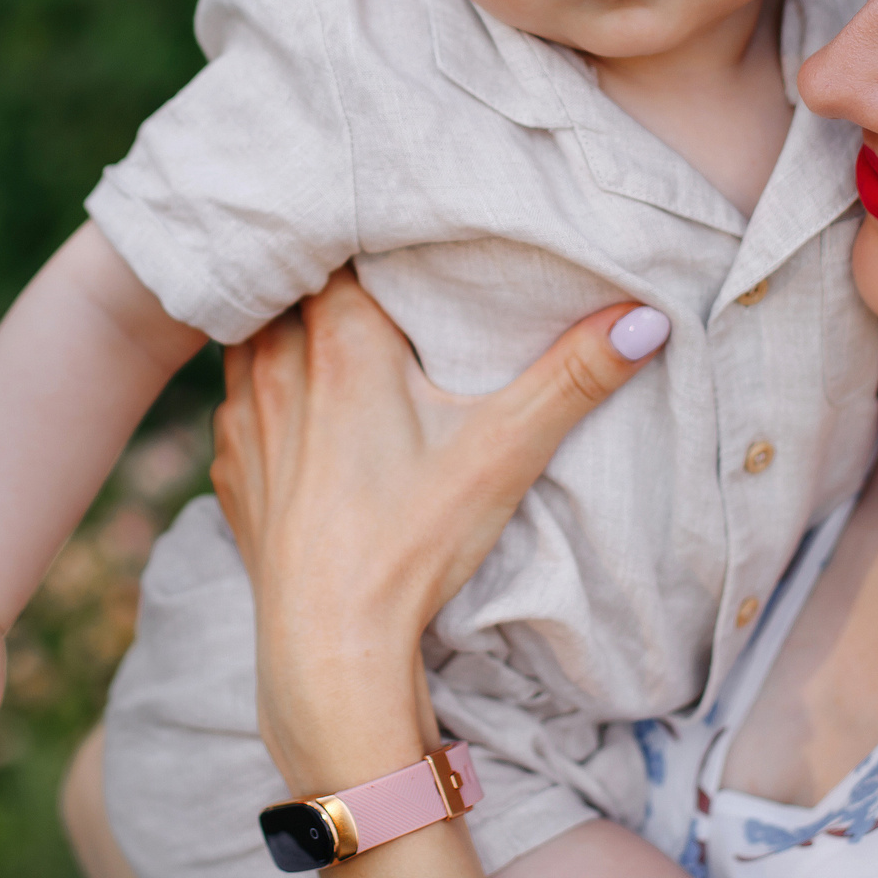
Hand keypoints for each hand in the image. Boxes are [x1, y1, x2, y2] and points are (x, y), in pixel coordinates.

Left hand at [212, 269, 667, 794]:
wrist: (329, 647)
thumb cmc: (412, 543)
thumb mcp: (504, 452)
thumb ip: (573, 376)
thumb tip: (646, 319)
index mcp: (341, 340)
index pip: (337, 245)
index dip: (364, 233)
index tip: (395, 231)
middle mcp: (278, 364)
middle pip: (293, 286)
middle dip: (327, 274)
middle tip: (371, 272)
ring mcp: (243, 417)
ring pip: (254, 337)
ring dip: (287, 329)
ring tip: (329, 330)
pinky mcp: (230, 468)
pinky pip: (238, 401)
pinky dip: (264, 392)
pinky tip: (297, 410)